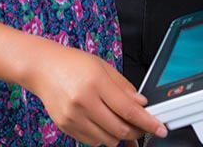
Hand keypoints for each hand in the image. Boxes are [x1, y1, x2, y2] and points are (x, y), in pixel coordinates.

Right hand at [27, 41, 166, 146]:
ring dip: (119, 135)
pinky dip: (102, 136)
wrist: (43, 68)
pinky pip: (91, 141)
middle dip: (136, 132)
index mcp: (96, 83)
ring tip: (119, 121)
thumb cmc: (73, 63)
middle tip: (142, 127)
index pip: (128, 110)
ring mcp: (73, 116)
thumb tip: (142, 103)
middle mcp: (83, 102)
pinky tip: (103, 122)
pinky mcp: (65, 126)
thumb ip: (124, 87)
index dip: (147, 122)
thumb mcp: (103, 67)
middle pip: (119, 129)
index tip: (159, 128)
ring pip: (106, 139)